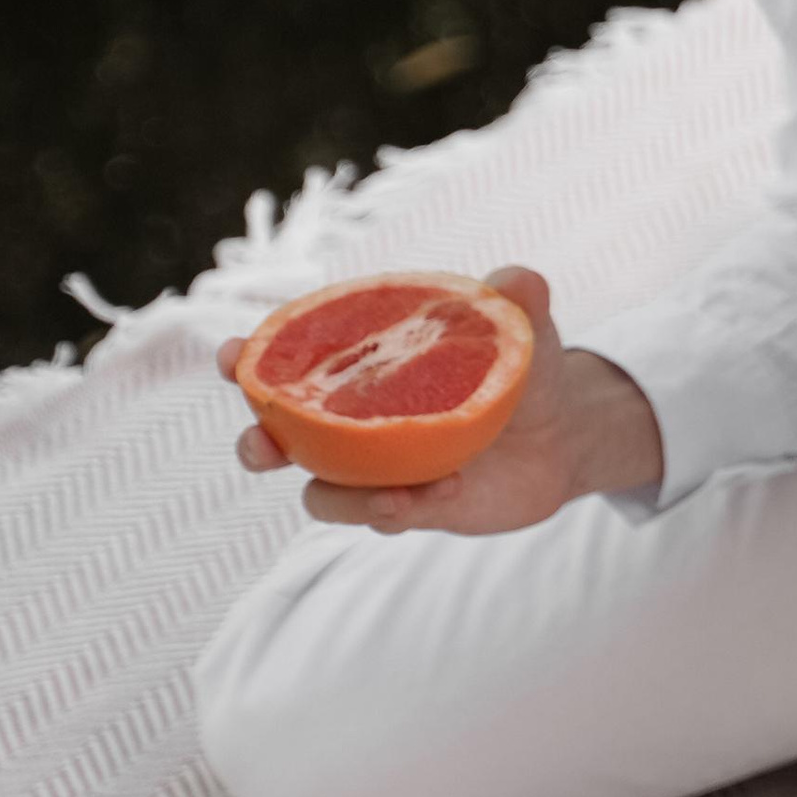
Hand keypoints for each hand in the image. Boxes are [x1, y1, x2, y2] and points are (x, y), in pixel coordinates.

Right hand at [215, 264, 663, 531]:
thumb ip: (518, 301)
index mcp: (360, 365)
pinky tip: (445, 491)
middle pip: (276, 437)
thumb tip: (518, 279)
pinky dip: (402, 509)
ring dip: (345, 497)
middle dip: (257, 443)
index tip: (234, 355)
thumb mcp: (525, 332)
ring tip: (394, 494)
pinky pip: (383, 517)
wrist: (562, 434)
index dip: (251, 359)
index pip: (289, 358)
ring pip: (321, 495)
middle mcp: (351, 421)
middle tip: (267, 445)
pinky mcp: (405, 508)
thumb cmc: (522, 368)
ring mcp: (373, 470)